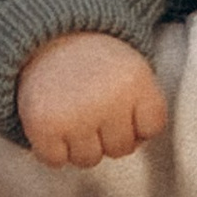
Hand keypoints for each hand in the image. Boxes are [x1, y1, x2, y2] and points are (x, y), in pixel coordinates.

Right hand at [18, 30, 168, 167]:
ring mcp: (76, 116)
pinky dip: (52, 148)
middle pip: (121, 149)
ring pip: (88, 160)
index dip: (137, 120)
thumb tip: (136, 145)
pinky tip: (53, 121)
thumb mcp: (131, 68)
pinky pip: (55, 161)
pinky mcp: (44, 127)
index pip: (152, 127)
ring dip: (79, 143)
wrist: (45, 35)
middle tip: (92, 102)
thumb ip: (143, 106)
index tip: (123, 100)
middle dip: (108, 133)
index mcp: (136, 81)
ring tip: (72, 109)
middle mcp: (109, 100)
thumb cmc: (93, 60)